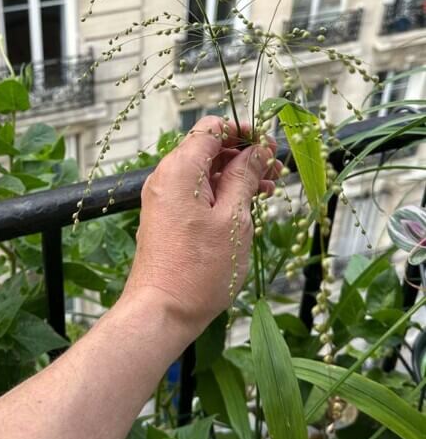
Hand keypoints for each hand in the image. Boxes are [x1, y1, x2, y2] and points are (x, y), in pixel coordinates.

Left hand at [123, 116, 278, 339]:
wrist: (161, 310)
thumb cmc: (199, 269)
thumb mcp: (234, 219)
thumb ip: (245, 177)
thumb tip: (257, 150)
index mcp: (180, 169)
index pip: (211, 128)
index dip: (242, 131)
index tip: (267, 144)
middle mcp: (167, 177)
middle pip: (208, 148)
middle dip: (243, 154)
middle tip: (276, 167)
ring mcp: (165, 197)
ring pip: (205, 172)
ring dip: (236, 174)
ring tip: (269, 188)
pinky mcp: (167, 215)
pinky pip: (196, 191)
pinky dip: (221, 192)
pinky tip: (247, 204)